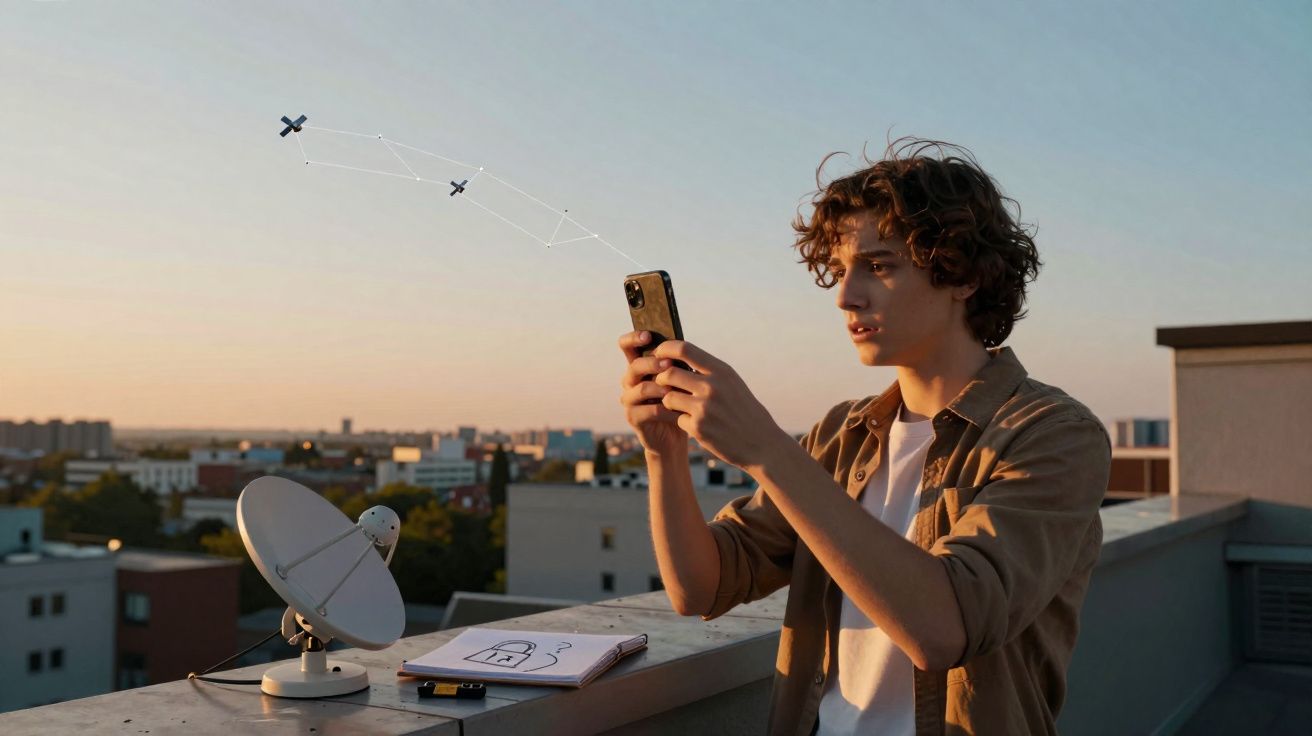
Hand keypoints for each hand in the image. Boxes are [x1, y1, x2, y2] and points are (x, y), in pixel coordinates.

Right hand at [618, 331, 686, 455]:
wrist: (674, 433)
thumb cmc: (678, 400)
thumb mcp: (679, 378)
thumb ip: (676, 363)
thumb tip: (684, 345)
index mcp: (639, 367)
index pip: (626, 346)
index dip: (633, 338)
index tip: (647, 335)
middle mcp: (630, 381)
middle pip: (635, 366)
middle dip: (653, 363)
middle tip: (669, 364)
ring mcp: (629, 400)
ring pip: (641, 388)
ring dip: (661, 387)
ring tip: (678, 389)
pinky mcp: (633, 418)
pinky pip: (649, 410)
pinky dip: (666, 409)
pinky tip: (680, 410)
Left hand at [651, 340, 788, 470]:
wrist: (761, 444)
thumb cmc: (744, 411)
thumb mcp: (732, 383)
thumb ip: (708, 371)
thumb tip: (677, 357)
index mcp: (721, 371)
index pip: (684, 348)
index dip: (665, 349)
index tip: (659, 354)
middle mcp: (712, 387)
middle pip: (668, 373)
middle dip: (660, 379)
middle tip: (662, 384)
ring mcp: (704, 408)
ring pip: (667, 397)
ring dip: (668, 402)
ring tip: (678, 406)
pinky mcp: (698, 428)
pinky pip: (676, 419)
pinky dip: (681, 421)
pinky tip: (694, 424)